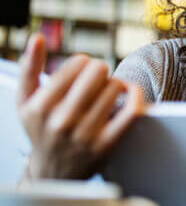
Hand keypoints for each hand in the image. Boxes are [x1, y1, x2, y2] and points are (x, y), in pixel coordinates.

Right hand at [16, 33, 144, 179]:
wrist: (55, 172)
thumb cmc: (42, 130)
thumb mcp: (25, 102)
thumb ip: (29, 69)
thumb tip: (36, 38)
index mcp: (40, 108)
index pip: (76, 64)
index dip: (84, 62)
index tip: (82, 71)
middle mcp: (61, 122)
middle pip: (98, 72)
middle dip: (100, 70)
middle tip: (97, 79)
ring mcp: (86, 134)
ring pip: (115, 87)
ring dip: (114, 84)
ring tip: (106, 92)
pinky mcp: (108, 144)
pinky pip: (132, 110)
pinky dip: (136, 94)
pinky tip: (129, 92)